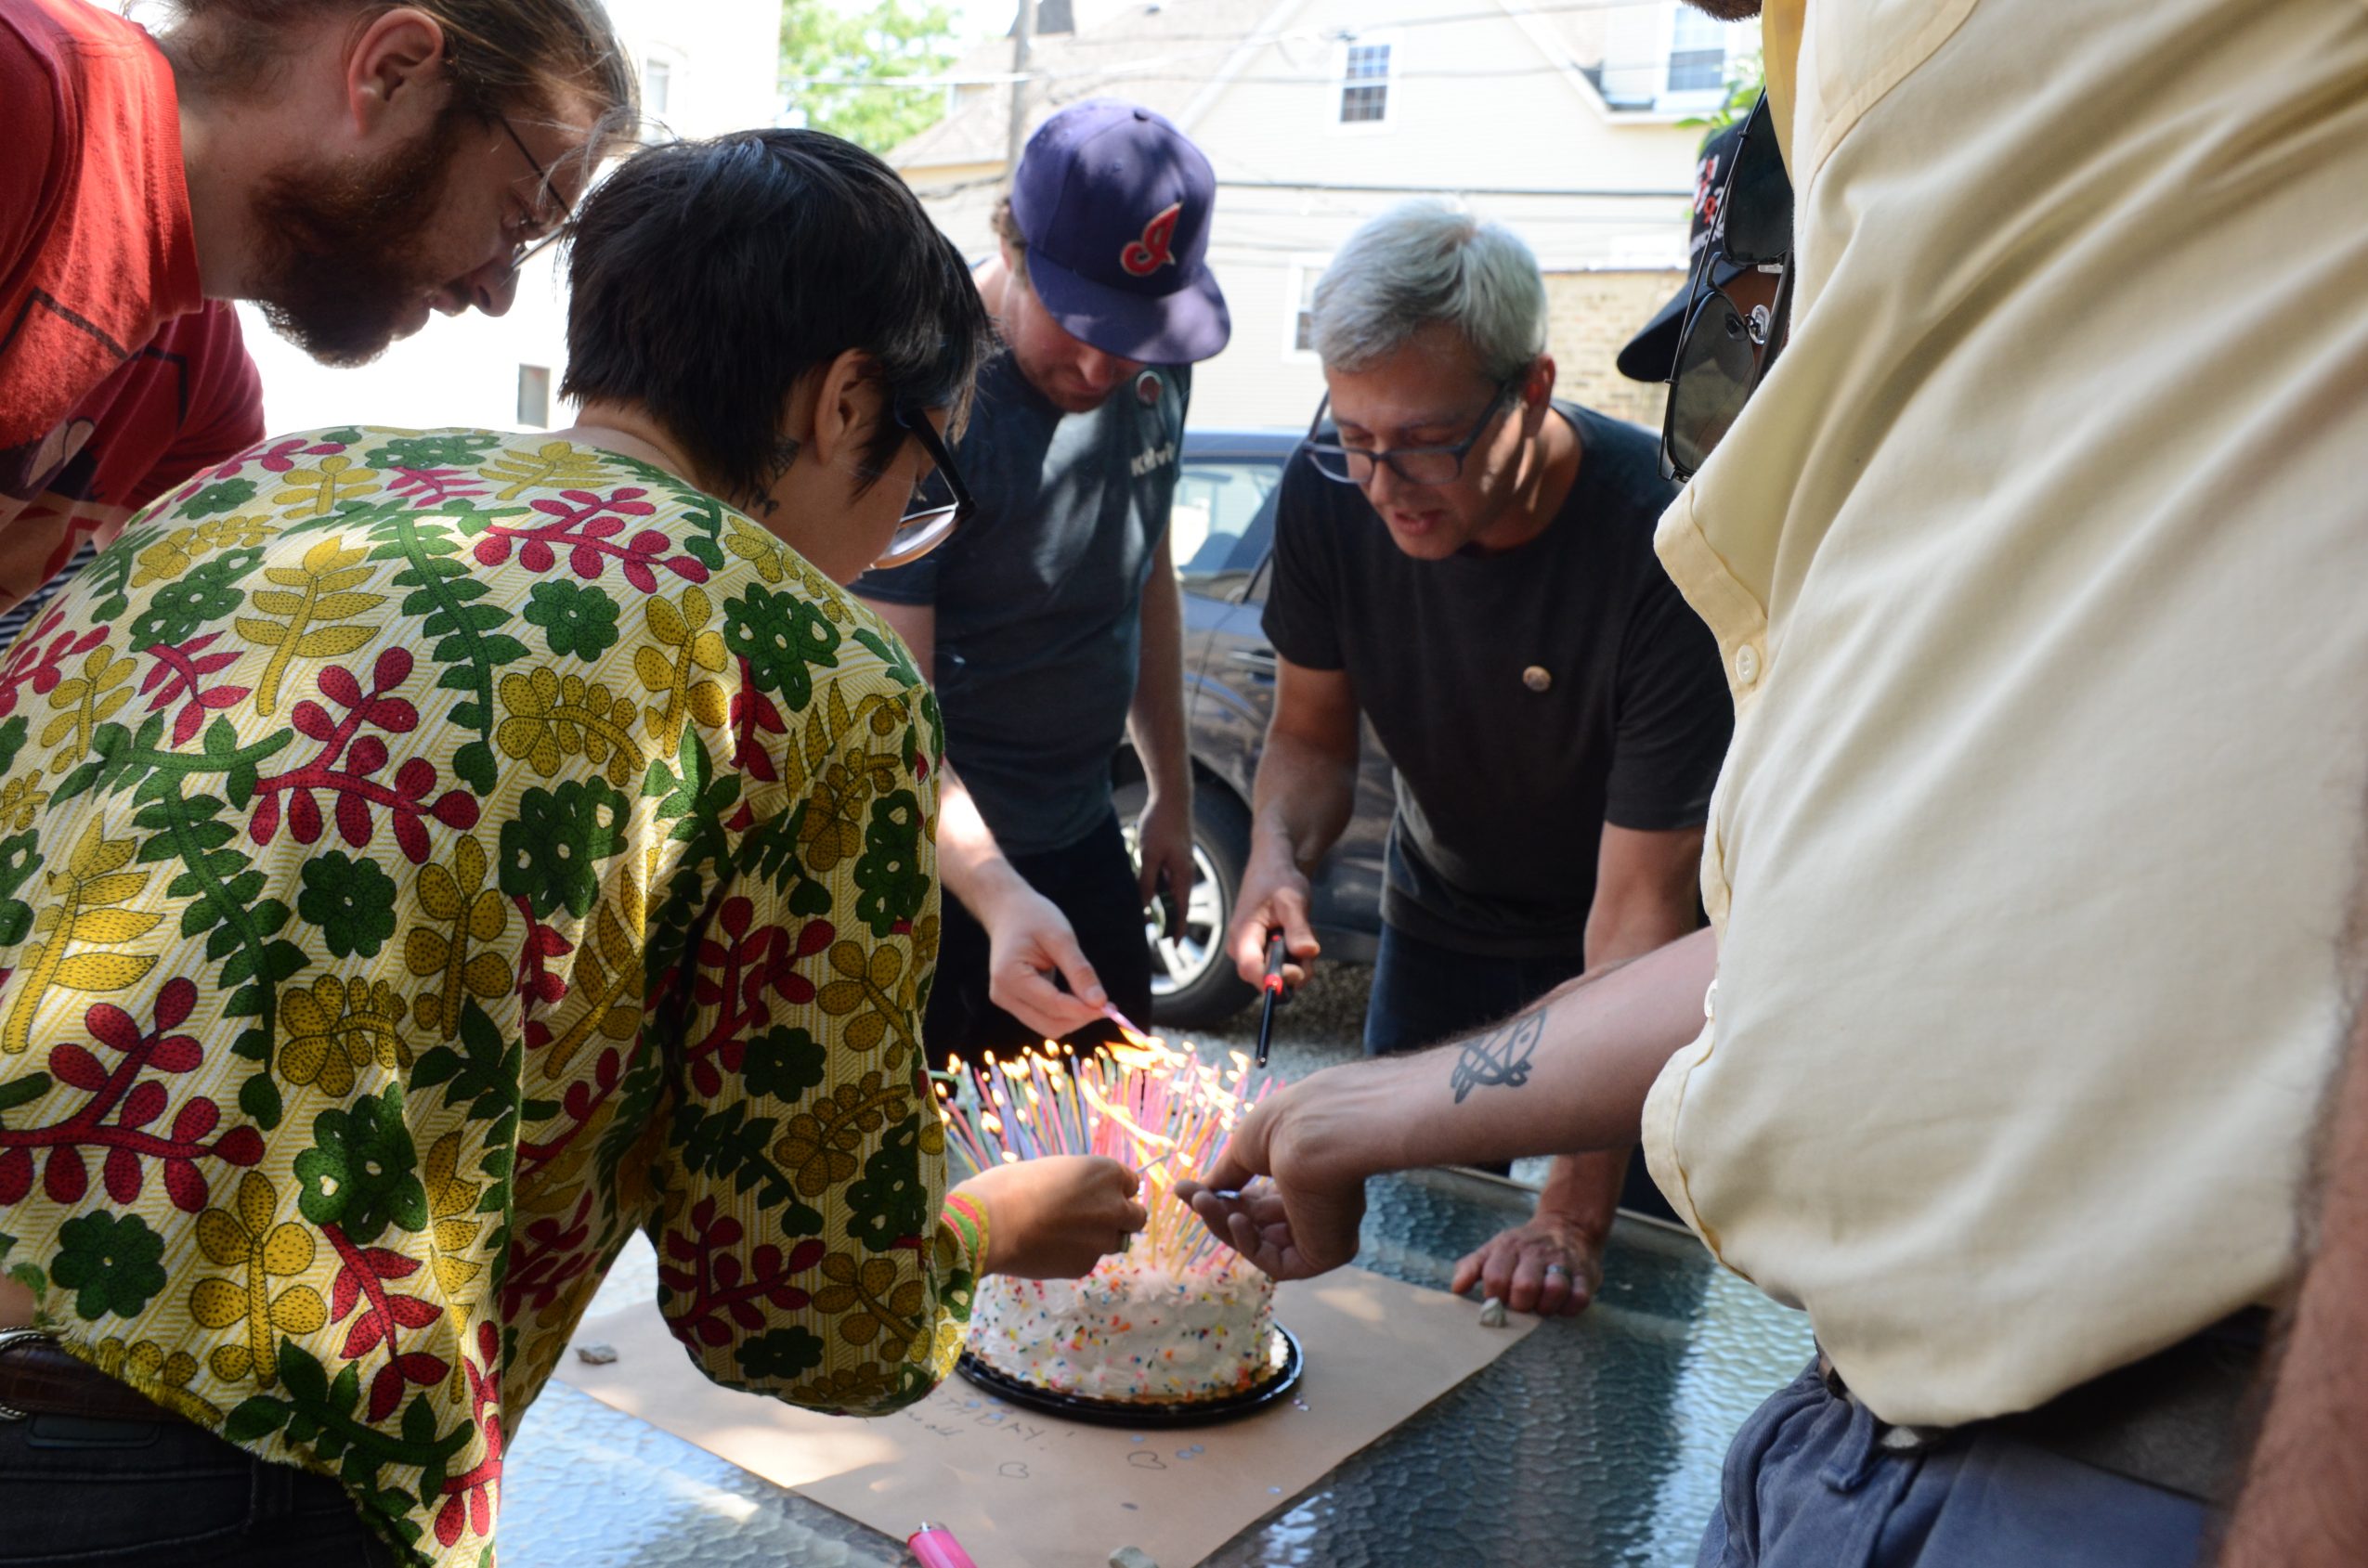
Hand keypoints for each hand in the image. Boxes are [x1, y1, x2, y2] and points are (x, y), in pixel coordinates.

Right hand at [958, 1155, 1146, 1277]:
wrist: (991, 1223)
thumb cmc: (1012, 1185)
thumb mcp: (1055, 1169)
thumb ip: (1080, 1183)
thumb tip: (1084, 1196)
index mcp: (1106, 1173)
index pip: (1130, 1184)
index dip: (1114, 1191)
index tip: (1098, 1196)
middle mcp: (1113, 1206)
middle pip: (1136, 1217)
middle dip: (1121, 1219)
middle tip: (1094, 1220)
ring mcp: (1102, 1239)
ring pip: (1115, 1242)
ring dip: (1099, 1239)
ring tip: (1064, 1235)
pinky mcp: (1085, 1265)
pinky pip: (1088, 1259)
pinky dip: (1074, 1255)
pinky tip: (1048, 1249)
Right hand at [978, 879, 1107, 1040]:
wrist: (1007, 910)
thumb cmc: (1033, 917)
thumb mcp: (1061, 937)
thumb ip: (1080, 971)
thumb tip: (1100, 1003)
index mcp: (1011, 976)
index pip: (1054, 1006)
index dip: (1084, 1010)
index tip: (1111, 1007)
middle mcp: (1004, 995)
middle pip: (1050, 1025)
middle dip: (1080, 1018)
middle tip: (1108, 1005)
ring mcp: (1006, 1001)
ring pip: (1048, 1026)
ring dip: (1074, 1018)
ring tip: (1095, 999)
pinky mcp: (1013, 1002)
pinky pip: (1044, 1018)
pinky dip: (1064, 1013)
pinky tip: (1079, 997)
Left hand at [1133, 788, 1195, 941]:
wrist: (1171, 797)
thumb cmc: (1160, 824)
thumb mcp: (1149, 855)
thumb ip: (1146, 882)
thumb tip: (1144, 906)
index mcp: (1182, 876)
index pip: (1182, 910)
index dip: (1178, 929)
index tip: (1174, 946)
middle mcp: (1184, 873)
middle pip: (1176, 903)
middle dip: (1167, 920)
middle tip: (1152, 933)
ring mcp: (1179, 864)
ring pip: (1169, 891)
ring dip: (1159, 903)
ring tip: (1145, 916)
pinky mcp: (1174, 856)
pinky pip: (1165, 879)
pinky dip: (1157, 889)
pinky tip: (1145, 890)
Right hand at [1174, 1076, 1365, 1280]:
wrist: (1317, 1131)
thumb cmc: (1287, 1127)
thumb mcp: (1246, 1150)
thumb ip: (1226, 1177)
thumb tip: (1201, 1194)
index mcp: (1306, 1175)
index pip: (1257, 1199)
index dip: (1221, 1196)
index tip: (1186, 1188)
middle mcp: (1317, 1204)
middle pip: (1255, 1222)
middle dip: (1217, 1209)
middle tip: (1188, 1195)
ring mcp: (1322, 1231)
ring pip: (1260, 1243)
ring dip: (1225, 1224)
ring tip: (1202, 1201)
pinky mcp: (1325, 1255)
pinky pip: (1278, 1262)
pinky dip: (1249, 1245)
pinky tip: (1236, 1220)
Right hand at [1225, 842, 1318, 989]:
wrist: (1273, 868)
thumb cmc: (1279, 880)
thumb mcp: (1293, 901)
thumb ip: (1299, 929)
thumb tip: (1308, 952)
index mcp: (1243, 936)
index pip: (1250, 970)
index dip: (1272, 979)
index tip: (1297, 972)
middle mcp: (1243, 949)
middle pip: (1266, 977)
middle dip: (1293, 967)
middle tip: (1308, 942)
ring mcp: (1252, 952)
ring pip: (1278, 973)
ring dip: (1298, 960)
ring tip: (1302, 931)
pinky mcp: (1263, 952)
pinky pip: (1281, 966)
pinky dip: (1296, 956)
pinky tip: (1298, 935)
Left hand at [1449, 1209, 1606, 1316]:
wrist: (1567, 1225)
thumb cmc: (1524, 1247)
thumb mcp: (1494, 1248)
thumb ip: (1471, 1266)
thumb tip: (1456, 1288)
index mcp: (1509, 1247)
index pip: (1495, 1277)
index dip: (1493, 1297)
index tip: (1497, 1302)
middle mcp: (1536, 1253)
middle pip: (1524, 1286)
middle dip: (1520, 1305)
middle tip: (1520, 1306)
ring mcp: (1562, 1262)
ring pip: (1554, 1290)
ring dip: (1545, 1307)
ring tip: (1540, 1306)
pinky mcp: (1585, 1274)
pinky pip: (1579, 1298)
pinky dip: (1568, 1308)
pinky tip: (1560, 1305)